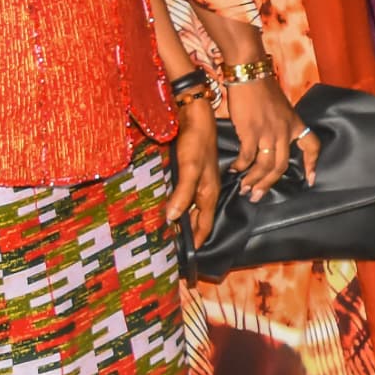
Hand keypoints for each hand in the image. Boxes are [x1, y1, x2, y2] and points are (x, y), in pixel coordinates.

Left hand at [160, 98, 221, 241]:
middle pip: (199, 220)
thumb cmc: (195, 141)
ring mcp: (198, 182)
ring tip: (167, 235)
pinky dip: (177, 207)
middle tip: (171, 251)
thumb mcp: (189, 168)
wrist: (194, 116)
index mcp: (208, 193)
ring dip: (183, 222)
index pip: (204, 226)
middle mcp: (205, 190)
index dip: (196, 242)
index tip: (185, 259)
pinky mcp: (189, 174)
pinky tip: (166, 209)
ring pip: (191, 210)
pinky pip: (185, 198)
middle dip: (189, 236)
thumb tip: (172, 220)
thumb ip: (183, 194)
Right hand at [219, 76, 315, 197]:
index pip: (312, 146)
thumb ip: (279, 125)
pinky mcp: (251, 131)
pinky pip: (248, 156)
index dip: (312, 164)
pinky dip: (241, 166)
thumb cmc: (261, 87)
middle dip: (268, 184)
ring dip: (254, 180)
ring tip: (245, 189)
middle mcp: (285, 130)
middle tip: (257, 196)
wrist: (249, 72)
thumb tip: (270, 142)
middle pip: (281, 166)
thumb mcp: (280, 107)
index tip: (311, 179)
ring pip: (265, 165)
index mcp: (294, 123)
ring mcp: (269, 132)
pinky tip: (235, 170)